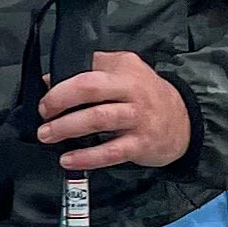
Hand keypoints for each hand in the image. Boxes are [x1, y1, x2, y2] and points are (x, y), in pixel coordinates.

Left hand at [37, 50, 192, 170]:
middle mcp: (132, 91)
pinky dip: (86, 157)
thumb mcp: (125, 72)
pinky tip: (69, 159)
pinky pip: (110, 152)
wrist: (183, 122)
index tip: (46, 94)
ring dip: (67, 127)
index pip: (89, 67)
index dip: (62, 81)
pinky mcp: (140, 144)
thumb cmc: (146, 96)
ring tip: (47, 135)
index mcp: (124, 69)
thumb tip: (51, 79)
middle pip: (91, 88)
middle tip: (44, 112)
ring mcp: (137, 118)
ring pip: (98, 119)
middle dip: (60, 99)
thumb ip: (92, 70)